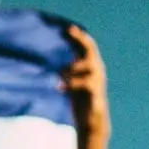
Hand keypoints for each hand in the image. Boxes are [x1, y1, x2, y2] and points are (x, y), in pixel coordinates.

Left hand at [63, 26, 110, 148]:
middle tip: (69, 31)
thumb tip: (51, 55)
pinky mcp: (96, 94)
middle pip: (91, 49)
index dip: (78, 35)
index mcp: (90, 64)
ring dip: (73, 67)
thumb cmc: (79, 97)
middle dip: (81, 39)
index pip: (86, 45)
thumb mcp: (71, 79)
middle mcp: (96, 69)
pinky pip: (86, 84)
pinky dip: (71, 84)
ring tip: (59, 73)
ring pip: (89, 67)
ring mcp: (97, 81)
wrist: (91, 120)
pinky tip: (59, 87)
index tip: (67, 28)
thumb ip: (66, 66)